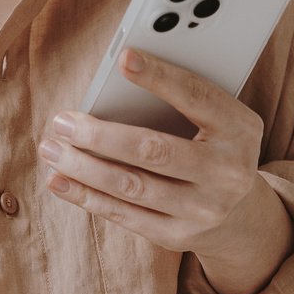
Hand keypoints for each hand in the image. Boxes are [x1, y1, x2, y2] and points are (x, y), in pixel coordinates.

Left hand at [36, 45, 269, 266]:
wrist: (241, 216)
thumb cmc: (216, 149)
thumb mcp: (220, 122)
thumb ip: (184, 104)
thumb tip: (115, 90)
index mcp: (239, 130)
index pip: (197, 97)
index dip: (161, 77)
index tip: (124, 58)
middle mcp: (226, 172)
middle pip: (154, 150)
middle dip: (101, 136)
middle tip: (62, 122)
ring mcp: (202, 209)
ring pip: (132, 186)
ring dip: (83, 168)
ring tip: (51, 150)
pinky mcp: (177, 235)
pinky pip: (124, 215)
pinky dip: (86, 197)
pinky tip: (59, 181)